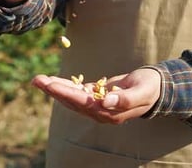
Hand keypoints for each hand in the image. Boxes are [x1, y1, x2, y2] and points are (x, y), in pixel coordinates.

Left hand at [31, 68, 161, 123]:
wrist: (155, 88)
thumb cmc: (150, 89)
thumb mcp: (141, 92)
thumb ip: (124, 99)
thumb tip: (105, 102)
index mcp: (109, 113)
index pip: (82, 103)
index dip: (65, 93)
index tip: (50, 85)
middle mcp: (99, 111)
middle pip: (72, 101)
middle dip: (54, 90)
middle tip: (36, 80)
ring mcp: (96, 105)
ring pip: (71, 97)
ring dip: (55, 88)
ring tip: (38, 79)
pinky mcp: (96, 96)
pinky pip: (77, 91)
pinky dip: (64, 85)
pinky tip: (52, 81)